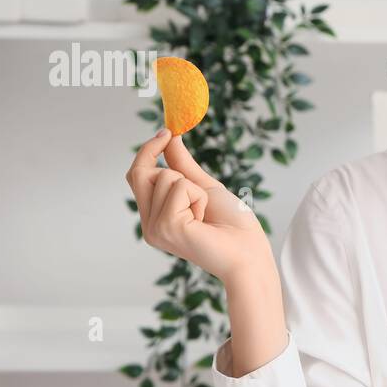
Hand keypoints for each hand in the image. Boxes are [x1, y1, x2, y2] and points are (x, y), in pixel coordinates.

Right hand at [125, 129, 272, 284]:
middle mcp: (149, 225)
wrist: (249, 253)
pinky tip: (205, 219)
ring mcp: (155, 228)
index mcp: (155, 217)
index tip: (166, 132)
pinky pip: (179, 187)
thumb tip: (169, 136)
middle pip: (141, 172)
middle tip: (201, 193)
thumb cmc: (232, 226)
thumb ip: (182, 164)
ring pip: (164, 176)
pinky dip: (198, 196)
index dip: (148, 151)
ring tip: (206, 214)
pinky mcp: (165, 227)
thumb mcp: (204, 187)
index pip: (136, 175)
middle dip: (175, 170)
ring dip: (194, 189)